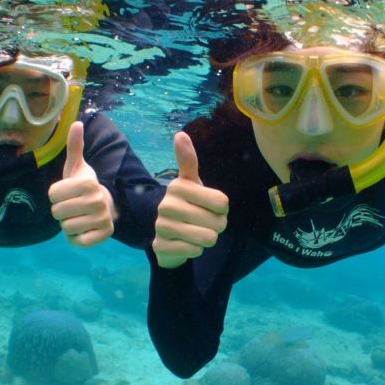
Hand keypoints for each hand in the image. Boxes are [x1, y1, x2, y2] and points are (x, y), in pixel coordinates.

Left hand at [49, 121, 115, 246]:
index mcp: (88, 183)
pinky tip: (83, 229)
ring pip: (65, 228)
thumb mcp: (77, 166)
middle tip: (72, 206)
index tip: (67, 193)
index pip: (52, 195)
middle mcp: (97, 201)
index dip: (55, 195)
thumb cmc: (84, 185)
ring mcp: (102, 219)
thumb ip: (74, 146)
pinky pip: (77, 242)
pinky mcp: (103, 235)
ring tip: (78, 216)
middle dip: (60, 210)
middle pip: (56, 212)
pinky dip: (75, 238)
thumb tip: (76, 122)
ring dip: (67, 224)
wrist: (106, 205)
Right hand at [152, 132, 228, 268]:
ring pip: (208, 238)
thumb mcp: (192, 183)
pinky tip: (185, 244)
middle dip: (216, 226)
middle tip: (203, 222)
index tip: (210, 206)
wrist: (168, 237)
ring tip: (196, 233)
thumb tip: (179, 134)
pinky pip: (195, 250)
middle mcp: (166, 204)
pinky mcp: (161, 246)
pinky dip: (195, 250)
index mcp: (178, 186)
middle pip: (218, 222)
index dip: (222, 208)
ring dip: (207, 239)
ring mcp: (161, 226)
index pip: (222, 202)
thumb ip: (188, 160)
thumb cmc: (187, 206)